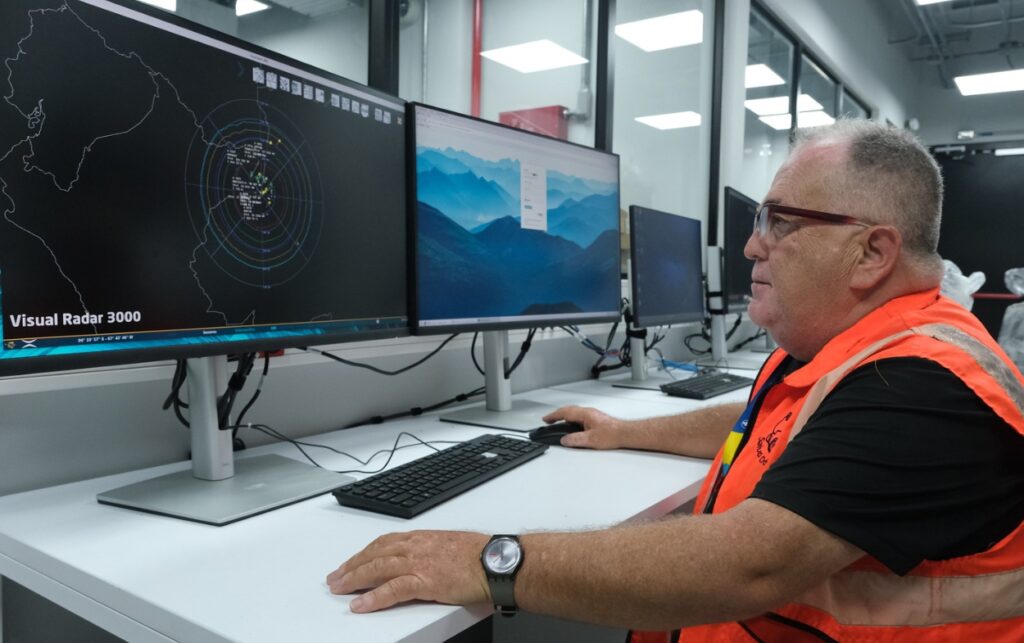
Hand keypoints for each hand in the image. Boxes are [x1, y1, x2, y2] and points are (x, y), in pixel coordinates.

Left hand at [327, 530, 490, 612]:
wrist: (496, 561)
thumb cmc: (480, 556)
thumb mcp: (450, 546)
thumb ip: (432, 551)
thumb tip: (424, 560)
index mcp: (422, 537)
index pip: (385, 542)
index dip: (365, 552)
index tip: (353, 561)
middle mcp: (416, 546)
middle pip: (375, 554)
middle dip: (352, 565)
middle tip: (336, 577)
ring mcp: (419, 563)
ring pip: (377, 568)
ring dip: (354, 578)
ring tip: (339, 588)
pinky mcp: (425, 580)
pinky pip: (392, 589)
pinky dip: (374, 598)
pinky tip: (360, 605)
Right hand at [542, 406, 627, 449]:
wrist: (626, 433)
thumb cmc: (613, 434)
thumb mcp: (591, 440)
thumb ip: (575, 440)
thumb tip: (565, 440)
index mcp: (585, 414)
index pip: (565, 413)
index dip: (553, 416)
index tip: (546, 419)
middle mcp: (588, 412)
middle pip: (568, 411)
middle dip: (557, 415)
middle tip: (549, 420)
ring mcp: (592, 415)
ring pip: (574, 413)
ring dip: (565, 417)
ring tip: (558, 424)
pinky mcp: (596, 419)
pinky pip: (580, 417)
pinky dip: (572, 420)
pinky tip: (573, 427)